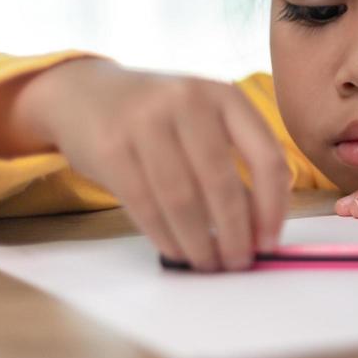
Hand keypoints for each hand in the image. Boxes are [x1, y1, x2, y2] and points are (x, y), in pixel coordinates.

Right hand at [0, 58, 289, 271]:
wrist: (85, 94)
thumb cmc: (161, 117)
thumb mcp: (205, 122)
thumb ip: (236, 164)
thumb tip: (261, 230)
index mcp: (226, 95)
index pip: (265, 156)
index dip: (273, 206)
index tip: (270, 242)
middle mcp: (188, 101)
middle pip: (221, 183)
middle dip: (235, 234)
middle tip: (238, 263)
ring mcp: (146, 121)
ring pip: (182, 200)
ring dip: (199, 243)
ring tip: (209, 264)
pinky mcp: (110, 148)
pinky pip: (145, 205)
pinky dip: (166, 237)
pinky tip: (178, 252)